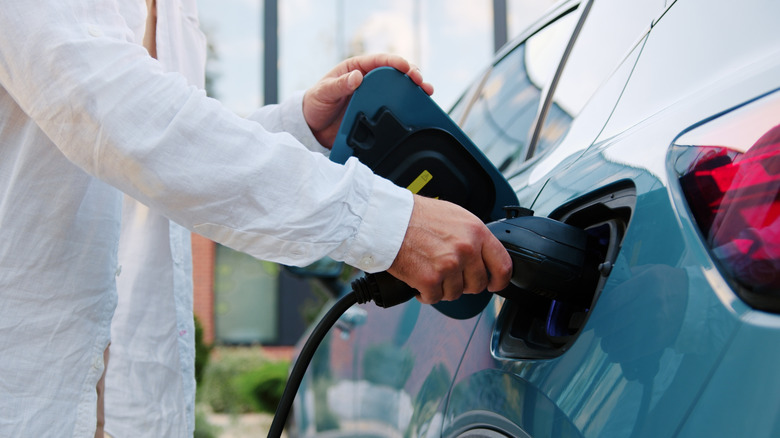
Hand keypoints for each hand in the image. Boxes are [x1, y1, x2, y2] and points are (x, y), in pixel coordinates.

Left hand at [303, 54, 433, 147]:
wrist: (313, 128)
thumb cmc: (315, 103)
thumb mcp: (323, 92)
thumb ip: (339, 84)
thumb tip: (357, 77)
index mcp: (355, 68)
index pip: (379, 60)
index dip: (394, 61)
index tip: (406, 67)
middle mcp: (368, 80)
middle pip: (394, 73)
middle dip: (411, 74)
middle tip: (420, 81)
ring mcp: (374, 97)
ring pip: (399, 89)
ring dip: (414, 89)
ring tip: (426, 92)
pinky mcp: (376, 112)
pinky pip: (394, 107)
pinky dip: (407, 107)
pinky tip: (417, 109)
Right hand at [387, 195, 512, 303]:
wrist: (389, 220)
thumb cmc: (417, 216)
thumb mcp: (455, 216)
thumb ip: (472, 236)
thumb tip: (482, 255)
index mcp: (476, 232)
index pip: (502, 265)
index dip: (499, 280)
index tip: (494, 284)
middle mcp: (466, 249)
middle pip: (477, 284)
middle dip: (464, 284)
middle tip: (449, 275)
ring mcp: (449, 266)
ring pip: (455, 293)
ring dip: (442, 288)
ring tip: (430, 271)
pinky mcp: (430, 280)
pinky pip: (435, 298)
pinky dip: (425, 294)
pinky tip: (419, 280)